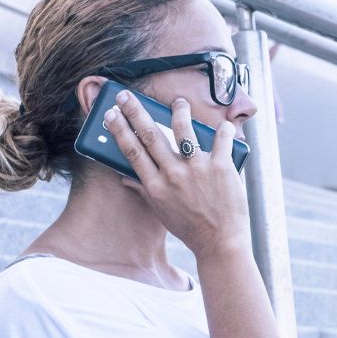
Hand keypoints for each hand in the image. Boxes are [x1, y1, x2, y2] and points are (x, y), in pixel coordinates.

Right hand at [101, 90, 248, 255]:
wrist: (220, 243)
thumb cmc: (190, 228)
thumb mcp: (162, 211)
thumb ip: (144, 190)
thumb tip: (124, 177)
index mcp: (155, 185)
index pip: (132, 151)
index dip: (120, 129)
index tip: (111, 113)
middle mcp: (173, 174)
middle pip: (150, 135)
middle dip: (135, 111)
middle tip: (126, 94)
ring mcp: (197, 169)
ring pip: (183, 129)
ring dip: (179, 111)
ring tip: (179, 102)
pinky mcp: (221, 167)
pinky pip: (221, 140)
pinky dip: (224, 130)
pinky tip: (225, 125)